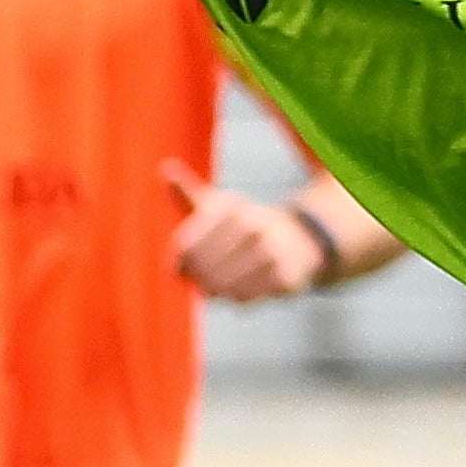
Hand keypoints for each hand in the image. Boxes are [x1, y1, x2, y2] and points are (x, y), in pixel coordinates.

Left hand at [167, 162, 332, 302]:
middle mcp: (251, 225)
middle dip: (198, 278)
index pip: (187, 246)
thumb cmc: (244, 224)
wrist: (299, 239)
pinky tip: (239, 287)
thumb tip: (166, 169)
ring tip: (217, 286)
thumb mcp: (217, 204)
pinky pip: (245, 296)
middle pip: (204, 267)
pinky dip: (238, 297)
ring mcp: (270, 251)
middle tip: (199, 282)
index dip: (179, 262)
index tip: (179, 268)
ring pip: (223, 285)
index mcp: (230, 207)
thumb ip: (187, 192)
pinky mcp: (284, 275)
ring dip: (216, 290)